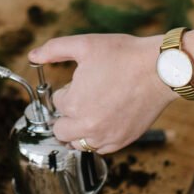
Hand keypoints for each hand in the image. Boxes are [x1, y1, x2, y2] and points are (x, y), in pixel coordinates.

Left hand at [28, 32, 174, 153]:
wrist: (161, 69)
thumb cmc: (124, 55)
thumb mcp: (84, 45)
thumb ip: (54, 50)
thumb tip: (32, 56)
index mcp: (74, 103)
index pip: (57, 103)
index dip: (67, 90)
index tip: (82, 81)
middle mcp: (88, 126)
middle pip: (61, 130)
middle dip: (67, 114)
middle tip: (83, 98)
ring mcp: (106, 136)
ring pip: (79, 143)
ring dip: (80, 129)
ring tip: (95, 108)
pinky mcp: (123, 141)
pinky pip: (100, 149)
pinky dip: (99, 137)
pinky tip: (108, 118)